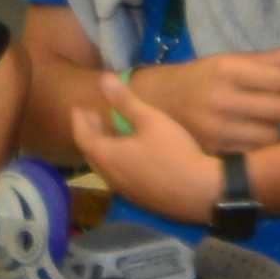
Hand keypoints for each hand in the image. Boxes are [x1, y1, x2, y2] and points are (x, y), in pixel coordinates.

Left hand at [71, 83, 222, 226]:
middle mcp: (110, 176)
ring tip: (110, 134)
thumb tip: (104, 79)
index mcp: (108, 156)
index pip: (82, 137)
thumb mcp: (151, 120)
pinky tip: (129, 156)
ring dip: (102, 149)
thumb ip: (126, 101)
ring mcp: (124, 190)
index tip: (79, 108)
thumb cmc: (175, 151)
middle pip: (91, 153)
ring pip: (104, 167)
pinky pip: (117, 177)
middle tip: (92, 118)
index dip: (79, 121)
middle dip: (89, 134)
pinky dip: (115, 162)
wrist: (200, 191)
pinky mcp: (139, 199)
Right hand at [128, 45, 279, 149]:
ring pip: (273, 136)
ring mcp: (215, 129)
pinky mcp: (212, 152)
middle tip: (277, 102)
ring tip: (261, 121)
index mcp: (226, 69)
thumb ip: (275, 59)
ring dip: (274, 129)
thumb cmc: (200, 79)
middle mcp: (220, 99)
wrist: (154, 104)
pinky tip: (248, 136)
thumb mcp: (231, 61)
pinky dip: (258, 147)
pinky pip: (255, 154)